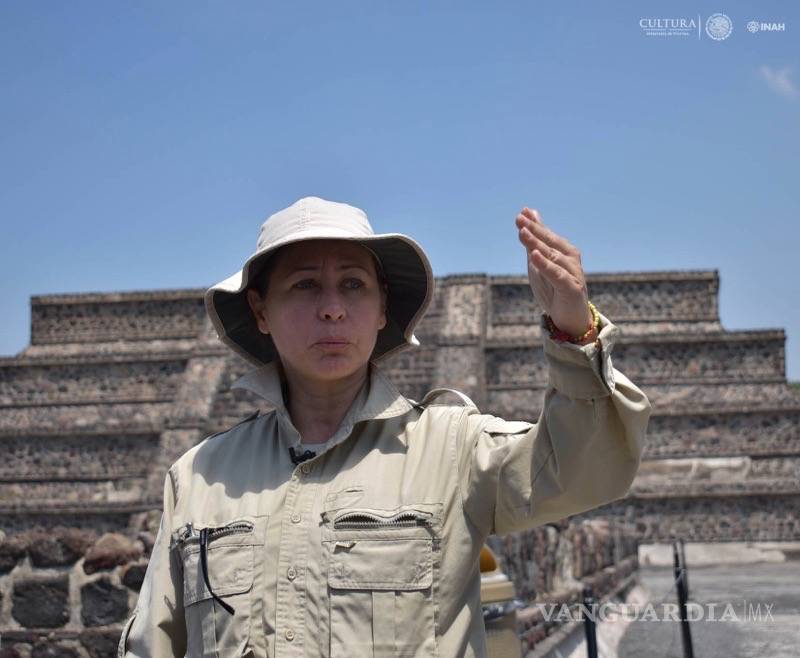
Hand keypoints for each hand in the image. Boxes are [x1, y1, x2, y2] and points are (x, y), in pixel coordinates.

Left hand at [515, 207, 592, 337]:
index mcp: (564, 252)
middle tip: (520, 219)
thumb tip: (530, 214)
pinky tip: (535, 256)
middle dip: (534, 230)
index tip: (522, 212)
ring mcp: (573, 273)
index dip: (534, 224)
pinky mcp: (572, 288)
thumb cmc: (554, 289)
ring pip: (552, 256)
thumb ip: (534, 241)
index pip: (547, 235)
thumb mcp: (539, 263)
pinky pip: (557, 275)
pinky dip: (546, 265)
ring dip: (537, 244)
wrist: (570, 318)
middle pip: (550, 243)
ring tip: (523, 232)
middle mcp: (570, 259)